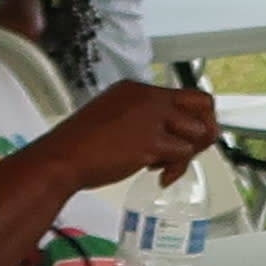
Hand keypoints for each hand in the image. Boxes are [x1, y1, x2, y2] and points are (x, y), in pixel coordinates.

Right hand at [39, 80, 220, 193]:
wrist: (60, 159)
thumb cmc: (81, 145)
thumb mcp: (114, 119)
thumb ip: (143, 121)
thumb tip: (171, 135)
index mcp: (137, 89)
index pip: (185, 96)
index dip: (190, 120)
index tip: (181, 138)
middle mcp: (148, 97)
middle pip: (204, 103)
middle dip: (205, 128)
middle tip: (191, 150)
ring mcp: (151, 117)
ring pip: (198, 130)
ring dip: (188, 153)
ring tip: (166, 165)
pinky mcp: (151, 140)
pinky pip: (183, 153)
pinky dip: (175, 168)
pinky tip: (158, 175)